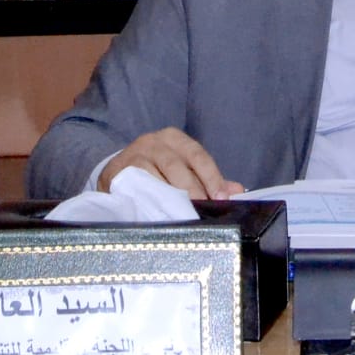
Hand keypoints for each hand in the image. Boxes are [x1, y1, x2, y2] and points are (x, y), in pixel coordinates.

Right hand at [98, 127, 244, 199]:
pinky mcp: (118, 170)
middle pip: (178, 166)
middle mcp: (154, 141)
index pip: (198, 156)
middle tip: (203, 211)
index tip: (221, 198)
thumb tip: (237, 191)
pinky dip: (149, 200)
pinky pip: (137, 185)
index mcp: (175, 139)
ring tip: (184, 215)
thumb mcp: (182, 169)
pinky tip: (159, 212)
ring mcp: (135, 154)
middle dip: (193, 190)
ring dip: (171, 198)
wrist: (116, 172)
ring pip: (157, 176)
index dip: (212, 178)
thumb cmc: (155, 170)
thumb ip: (208, 180)